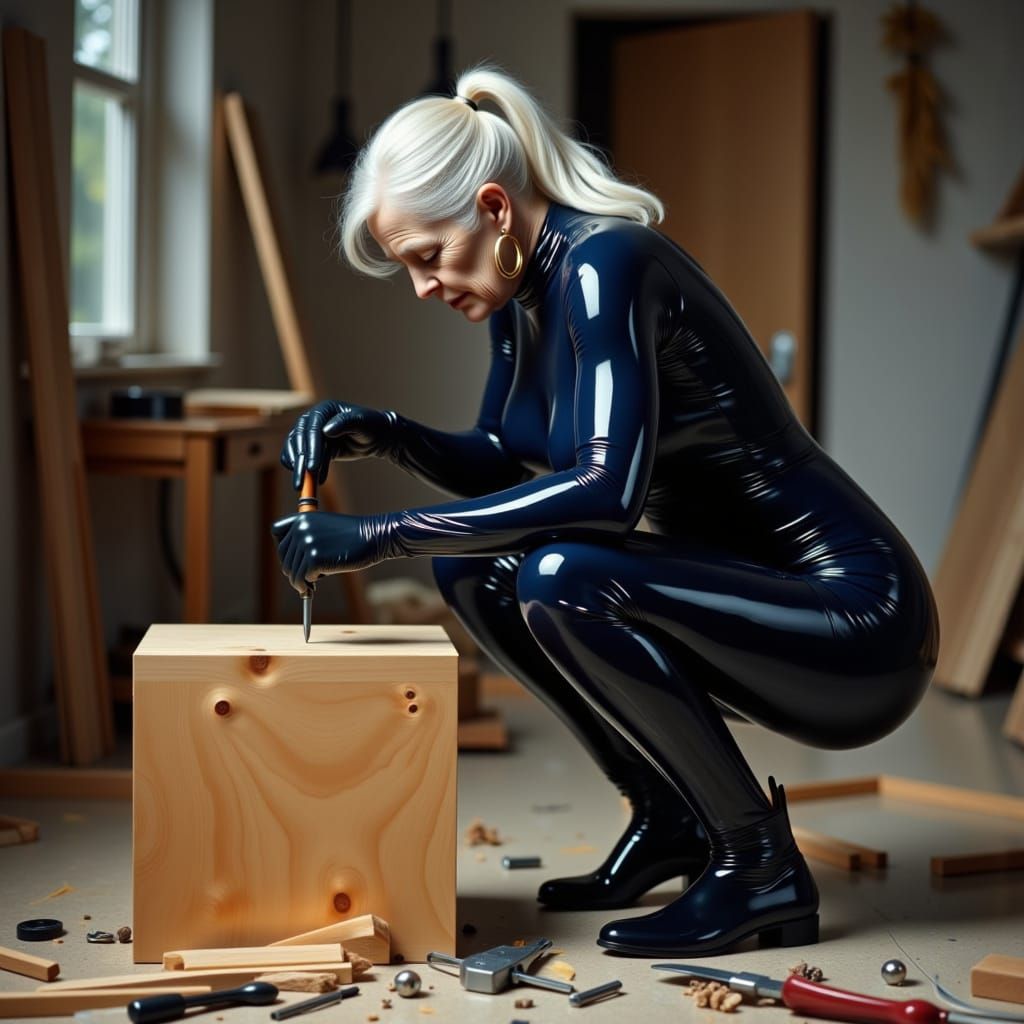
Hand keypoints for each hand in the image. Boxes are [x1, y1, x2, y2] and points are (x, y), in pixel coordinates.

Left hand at [271, 511, 386, 591]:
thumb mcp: (325, 528)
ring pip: (291, 572)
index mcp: (302, 518)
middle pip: (283, 557)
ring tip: (310, 585)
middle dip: (293, 570)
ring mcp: (307, 543)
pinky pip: (302, 579)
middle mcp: (301, 529)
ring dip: (299, 581)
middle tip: (304, 579)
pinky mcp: (315, 559)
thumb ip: (306, 539)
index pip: (278, 533)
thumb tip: (290, 569)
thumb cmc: (352, 536)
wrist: (373, 537)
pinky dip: (307, 586)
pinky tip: (315, 586)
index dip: (284, 548)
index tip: (295, 558)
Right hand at [280, 400, 395, 488]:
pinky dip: (302, 469)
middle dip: (300, 462)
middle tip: (301, 482)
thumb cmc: (371, 426)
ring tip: (302, 485)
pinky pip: (302, 458)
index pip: (312, 428)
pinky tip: (308, 482)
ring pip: (297, 450)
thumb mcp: (361, 423)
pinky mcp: (314, 446)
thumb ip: (345, 423)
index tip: (312, 466)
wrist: (376, 436)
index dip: (311, 448)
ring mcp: (311, 433)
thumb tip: (326, 430)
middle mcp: (313, 419)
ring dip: (298, 468)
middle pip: (300, 440)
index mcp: (324, 410)